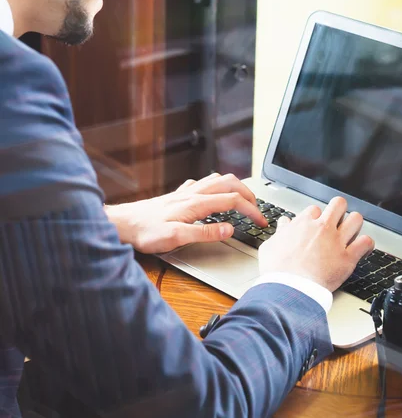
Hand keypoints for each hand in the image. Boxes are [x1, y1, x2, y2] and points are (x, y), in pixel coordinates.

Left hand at [105, 173, 267, 253]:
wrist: (123, 223)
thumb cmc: (146, 231)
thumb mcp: (177, 238)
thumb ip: (205, 233)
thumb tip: (229, 229)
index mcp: (197, 203)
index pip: (233, 201)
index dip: (252, 211)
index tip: (261, 221)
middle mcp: (193, 193)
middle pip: (230, 183)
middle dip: (249, 193)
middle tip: (258, 208)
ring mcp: (186, 192)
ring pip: (218, 179)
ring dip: (235, 186)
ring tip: (244, 198)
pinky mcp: (178, 194)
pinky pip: (203, 182)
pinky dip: (217, 186)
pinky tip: (214, 194)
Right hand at [258, 197, 373, 291]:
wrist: (289, 288)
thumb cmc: (278, 271)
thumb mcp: (271, 245)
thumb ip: (281, 232)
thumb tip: (284, 224)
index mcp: (304, 223)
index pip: (315, 209)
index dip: (316, 217)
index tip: (316, 224)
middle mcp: (322, 228)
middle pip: (339, 204)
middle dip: (339, 210)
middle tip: (337, 220)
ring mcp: (336, 241)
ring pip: (356, 219)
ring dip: (355, 224)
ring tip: (352, 231)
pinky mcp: (347, 258)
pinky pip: (366, 242)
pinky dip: (366, 244)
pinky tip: (362, 248)